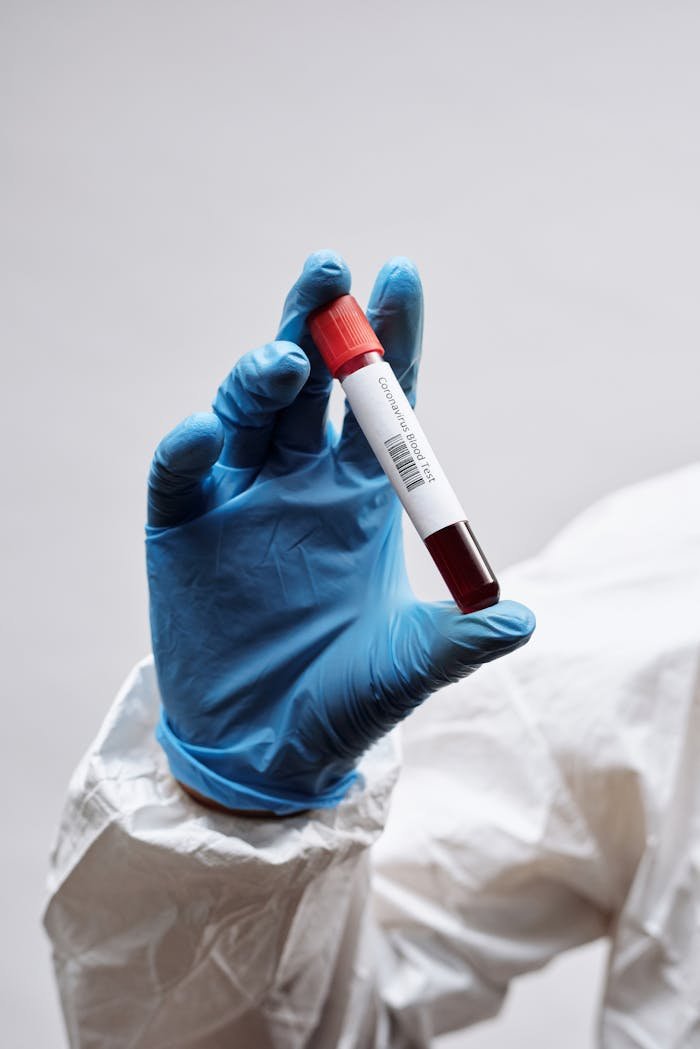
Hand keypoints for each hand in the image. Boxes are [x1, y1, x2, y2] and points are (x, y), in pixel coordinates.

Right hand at [146, 251, 534, 813]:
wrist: (265, 751)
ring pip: (245, 413)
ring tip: (287, 362)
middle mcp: (300, 483)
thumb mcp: (407, 667)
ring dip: (262, 377)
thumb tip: (522, 617)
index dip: (391, 341)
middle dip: (319, 326)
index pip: (381, 405)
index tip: (400, 277)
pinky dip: (187, 447)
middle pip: (311, 385)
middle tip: (328, 272)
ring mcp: (238, 500)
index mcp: (360, 498)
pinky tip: (203, 434)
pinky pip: (180, 473)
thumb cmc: (344, 703)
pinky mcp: (182, 529)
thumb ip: (458, 639)